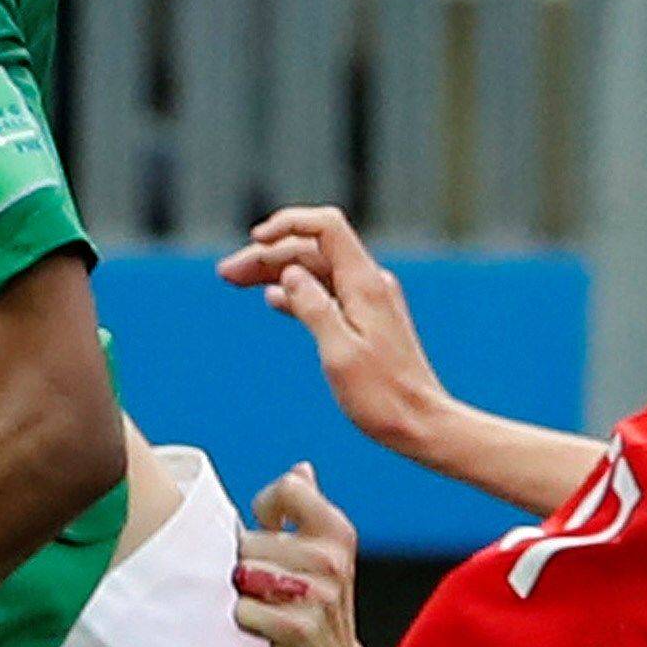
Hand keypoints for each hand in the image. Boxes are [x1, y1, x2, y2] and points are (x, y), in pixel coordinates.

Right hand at [220, 206, 442, 452]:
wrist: (420, 422)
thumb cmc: (382, 396)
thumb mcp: (339, 352)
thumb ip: (313, 307)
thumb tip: (289, 276)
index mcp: (364, 285)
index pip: (326, 228)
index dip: (288, 225)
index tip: (254, 239)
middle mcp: (369, 284)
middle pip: (312, 250)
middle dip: (268, 255)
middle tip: (227, 274)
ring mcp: (368, 300)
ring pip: (315, 271)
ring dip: (275, 273)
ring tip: (237, 282)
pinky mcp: (365, 319)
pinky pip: (325, 292)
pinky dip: (295, 291)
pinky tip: (273, 300)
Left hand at [232, 463, 379, 646]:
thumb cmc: (317, 613)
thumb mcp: (322, 555)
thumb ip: (306, 509)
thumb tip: (301, 469)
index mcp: (337, 533)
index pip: (287, 489)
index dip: (265, 508)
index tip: (269, 532)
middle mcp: (331, 559)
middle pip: (249, 539)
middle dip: (248, 565)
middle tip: (271, 591)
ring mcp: (317, 594)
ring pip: (242, 574)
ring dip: (245, 596)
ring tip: (270, 609)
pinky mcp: (297, 628)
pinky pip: (243, 611)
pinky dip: (246, 624)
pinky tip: (268, 633)